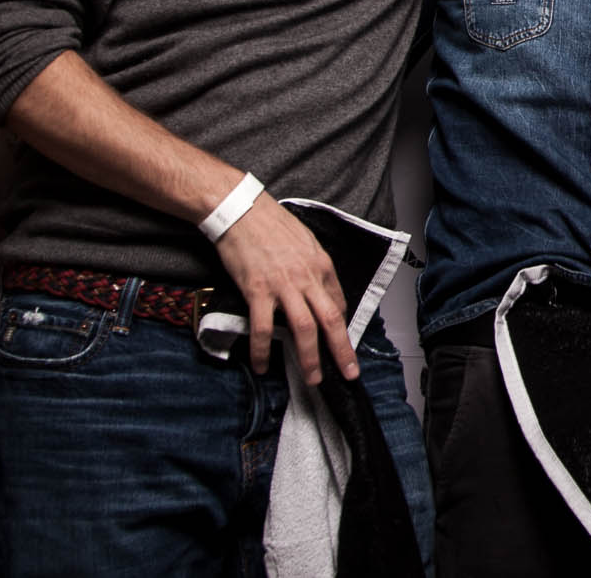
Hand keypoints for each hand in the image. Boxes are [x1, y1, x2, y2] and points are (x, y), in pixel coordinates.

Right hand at [213, 194, 358, 384]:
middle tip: (348, 374)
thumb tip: (321, 293)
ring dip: (310, 358)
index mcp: (322, 265)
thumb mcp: (306, 242)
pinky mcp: (257, 291)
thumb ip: (315, 268)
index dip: (342, 328)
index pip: (339, 303)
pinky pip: (264, 328)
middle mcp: (308, 277)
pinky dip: (264, 351)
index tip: (343, 344)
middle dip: (342, 351)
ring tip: (313, 379)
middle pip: (331, 320)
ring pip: (304, 329)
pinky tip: (263, 365)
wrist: (241, 210)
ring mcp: (283, 285)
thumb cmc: (272, 224)